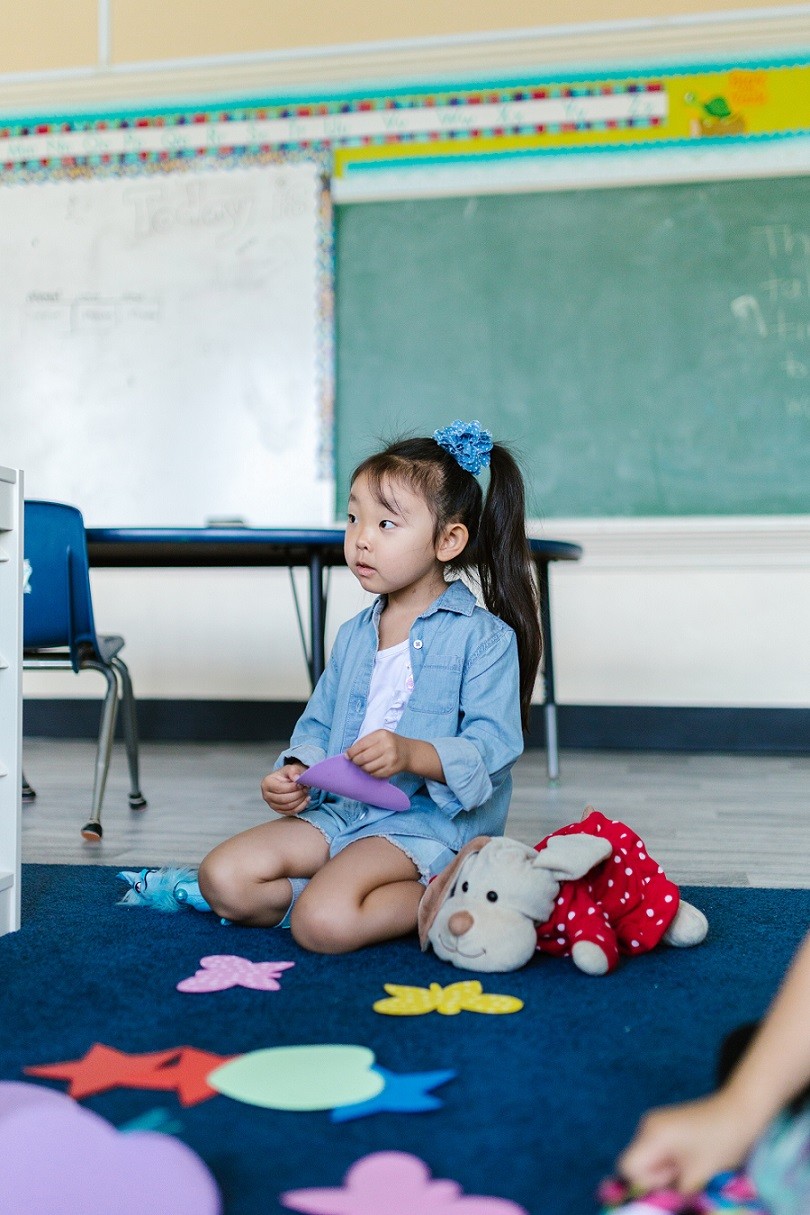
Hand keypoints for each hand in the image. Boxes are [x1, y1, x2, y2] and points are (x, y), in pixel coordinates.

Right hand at [261, 763, 309, 815]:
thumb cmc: (287, 774)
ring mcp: (272, 805)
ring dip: (300, 800)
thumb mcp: (290, 768)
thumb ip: (293, 771)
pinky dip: (301, 806)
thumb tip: (297, 778)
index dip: (292, 787)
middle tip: (306, 788)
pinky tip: (306, 799)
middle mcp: (267, 795)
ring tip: (306, 792)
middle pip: (284, 799)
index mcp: (267, 783)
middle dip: (298, 794)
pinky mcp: (279, 811)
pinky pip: (291, 812)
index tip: (301, 784)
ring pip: (288, 806)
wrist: (287, 780)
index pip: (280, 789)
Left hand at [346, 730, 409, 779]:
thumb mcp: (380, 736)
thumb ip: (365, 742)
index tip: (347, 755)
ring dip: (362, 768)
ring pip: (367, 768)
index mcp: (382, 735)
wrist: (409, 753)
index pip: (360, 745)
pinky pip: (374, 774)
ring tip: (364, 764)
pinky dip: (370, 772)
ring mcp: (390, 759)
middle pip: (363, 758)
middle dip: (355, 761)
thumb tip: (348, 753)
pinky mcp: (391, 770)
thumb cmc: (390, 743)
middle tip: (355, 761)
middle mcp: (387, 746)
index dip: (351, 752)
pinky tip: (372, 768)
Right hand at [616, 1090, 759, 1195]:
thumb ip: (675, 1192)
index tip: (671, 1184)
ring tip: (691, 1167)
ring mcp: (656, 1123)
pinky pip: (657, 1151)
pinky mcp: (665, 1126)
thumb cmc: (721, 1142)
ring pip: (648, 1159)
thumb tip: (662, 1203)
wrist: (740, 1112)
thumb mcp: (697, 1175)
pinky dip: (670, 1162)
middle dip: (657, 1178)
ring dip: (665, 1171)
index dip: (645, 1183)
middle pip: (637, 1163)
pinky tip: (691, 1159)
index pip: (628, 1166)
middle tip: (685, 1176)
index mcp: (652, 1135)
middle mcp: (647, 1126)